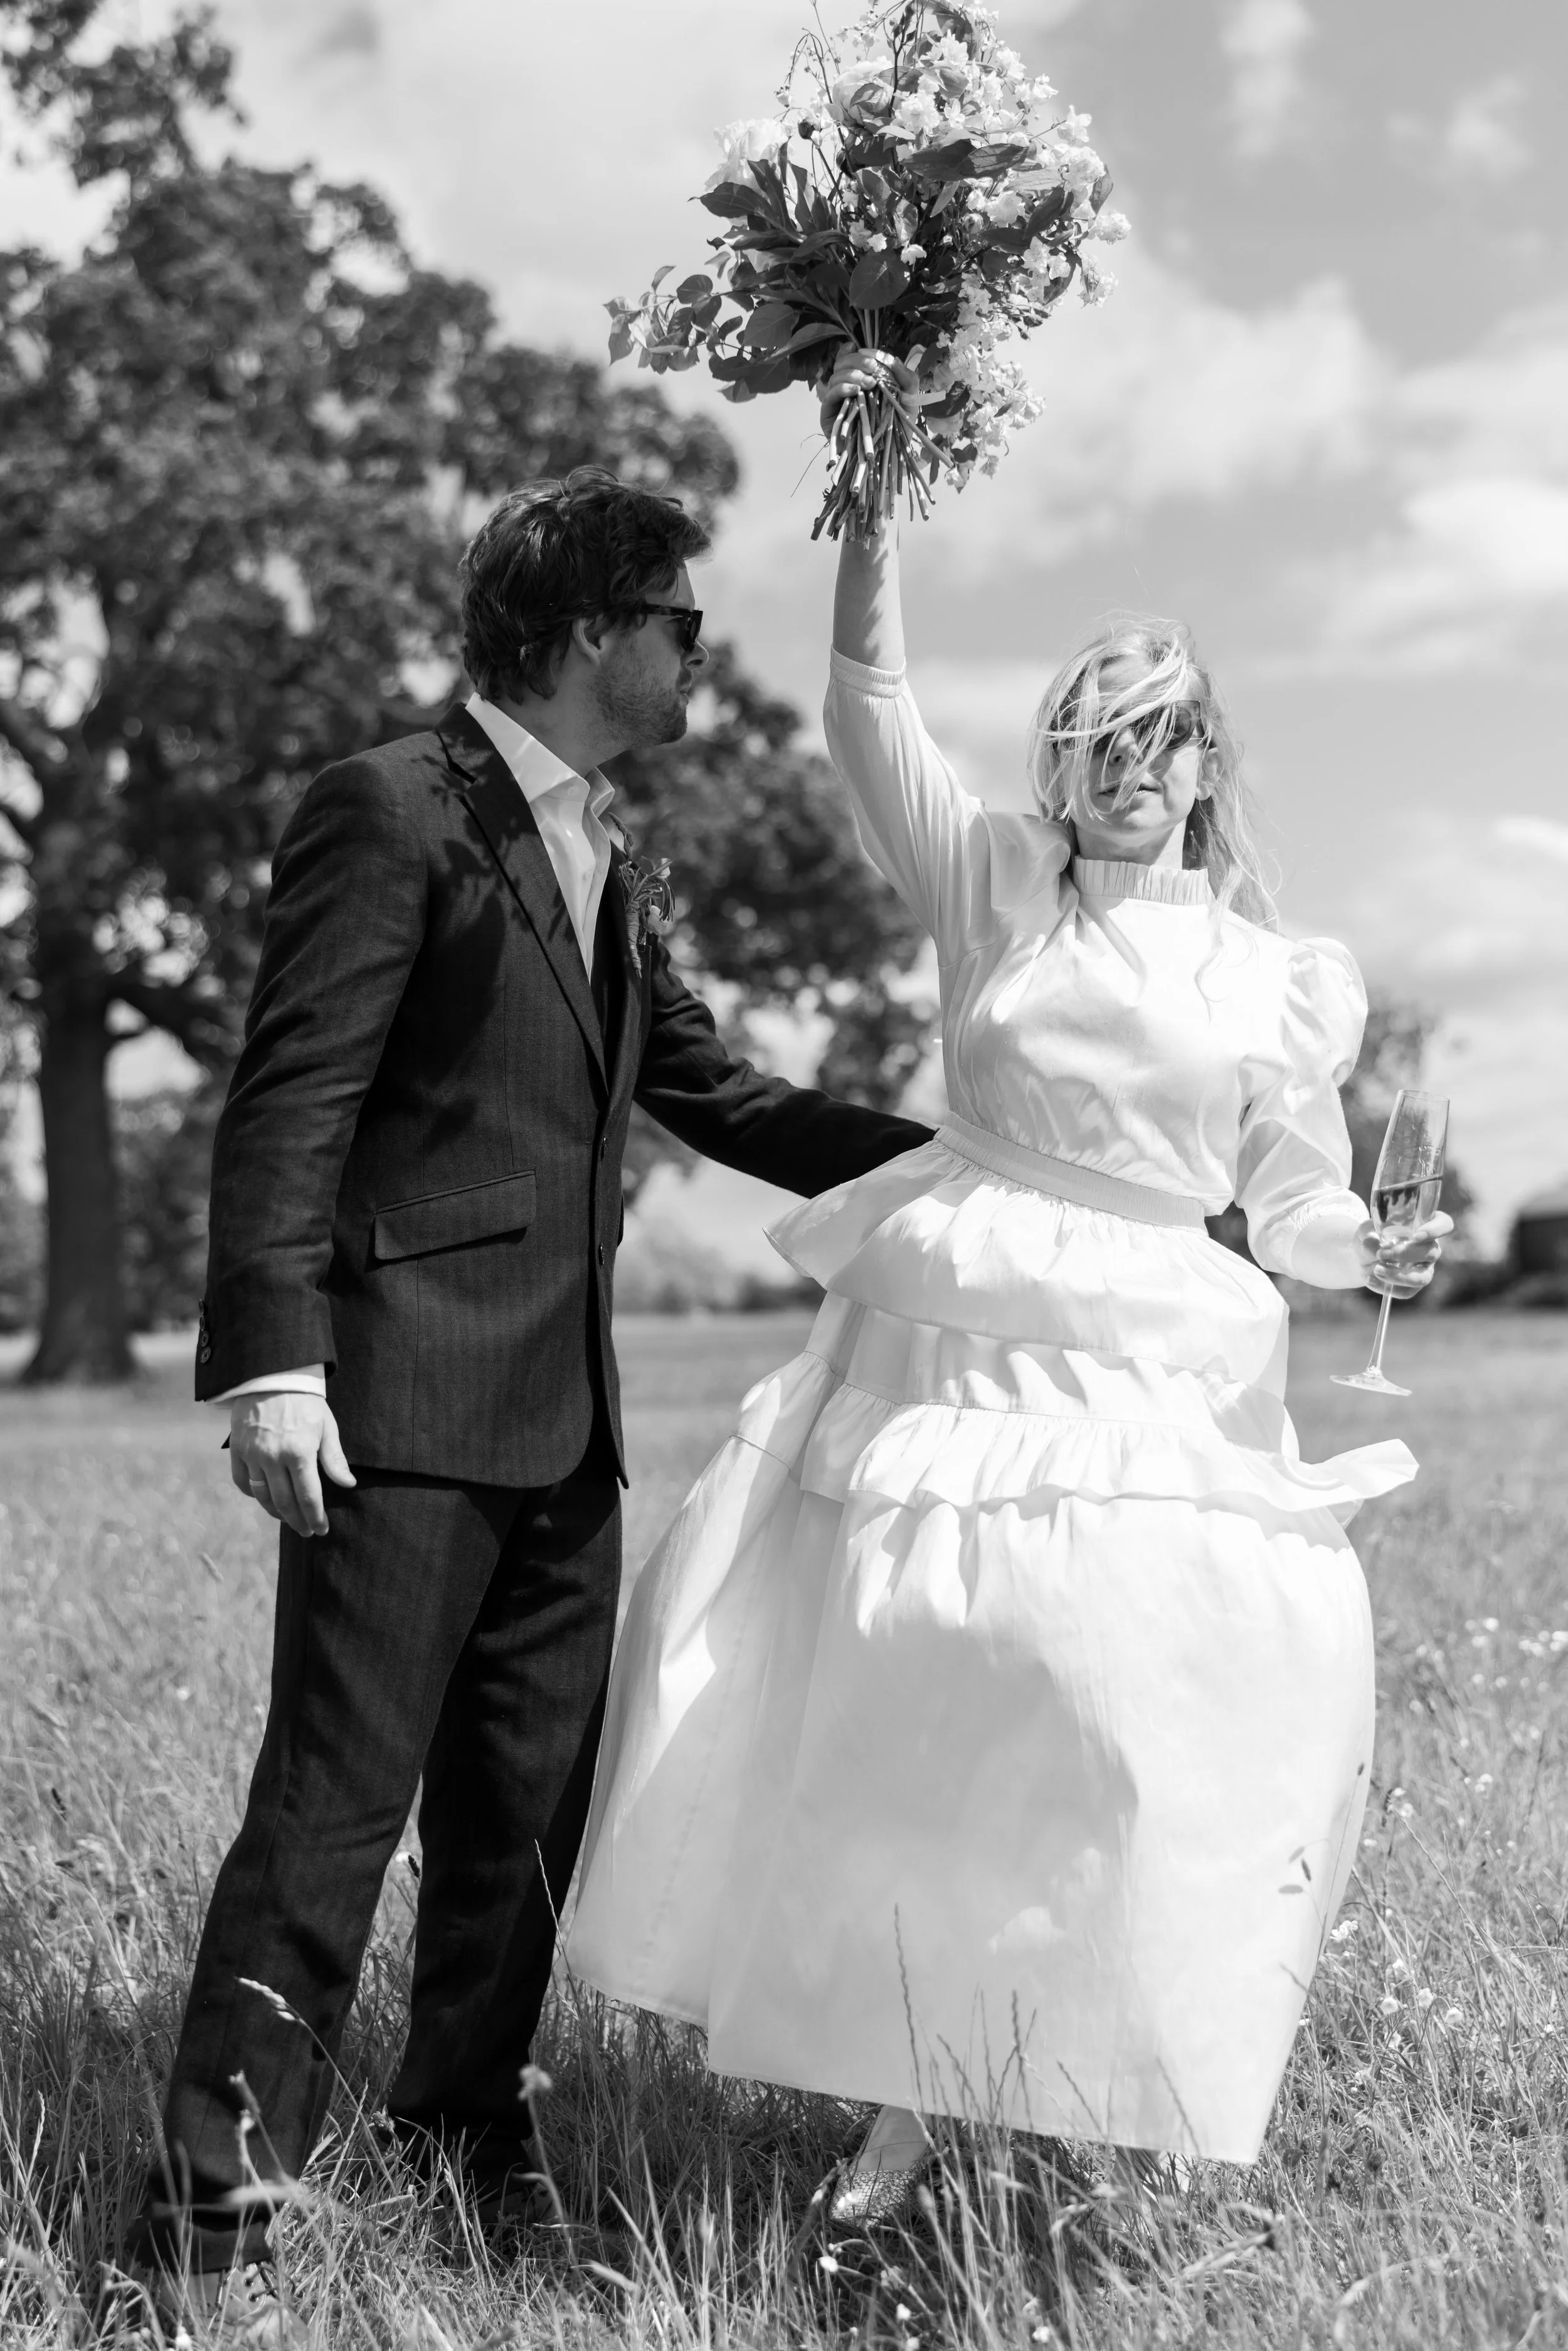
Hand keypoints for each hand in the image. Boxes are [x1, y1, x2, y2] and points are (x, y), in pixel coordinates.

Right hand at [230, 1391, 356, 1537]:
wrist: (272, 1376)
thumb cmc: (305, 1402)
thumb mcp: (326, 1427)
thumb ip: (335, 1459)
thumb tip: (348, 1484)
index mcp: (300, 1452)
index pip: (308, 1496)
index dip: (315, 1517)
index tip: (321, 1529)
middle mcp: (273, 1457)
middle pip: (285, 1502)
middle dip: (298, 1521)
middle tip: (306, 1531)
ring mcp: (253, 1454)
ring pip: (262, 1496)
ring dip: (276, 1513)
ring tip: (288, 1519)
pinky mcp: (237, 1449)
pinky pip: (242, 1481)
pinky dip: (253, 1494)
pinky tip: (265, 1498)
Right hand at [819, 345, 920, 437]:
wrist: (887, 457)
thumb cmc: (897, 430)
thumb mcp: (908, 402)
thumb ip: (907, 379)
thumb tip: (894, 360)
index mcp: (863, 380)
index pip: (853, 358)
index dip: (858, 352)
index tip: (872, 355)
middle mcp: (847, 388)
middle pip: (842, 363)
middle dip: (857, 361)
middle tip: (872, 367)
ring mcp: (837, 401)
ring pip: (835, 376)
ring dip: (851, 375)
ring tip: (868, 383)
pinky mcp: (828, 414)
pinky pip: (830, 395)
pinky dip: (842, 388)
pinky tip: (855, 391)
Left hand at [1357, 1210, 1452, 1299]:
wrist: (1361, 1256)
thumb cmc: (1371, 1237)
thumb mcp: (1366, 1230)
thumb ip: (1370, 1234)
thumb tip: (1374, 1246)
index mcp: (1424, 1225)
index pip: (1443, 1224)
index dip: (1435, 1229)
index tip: (1416, 1236)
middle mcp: (1429, 1247)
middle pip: (1432, 1252)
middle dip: (1406, 1254)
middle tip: (1382, 1254)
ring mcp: (1424, 1268)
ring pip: (1423, 1277)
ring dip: (1399, 1276)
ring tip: (1376, 1270)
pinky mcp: (1413, 1285)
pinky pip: (1407, 1291)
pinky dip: (1387, 1288)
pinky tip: (1370, 1279)